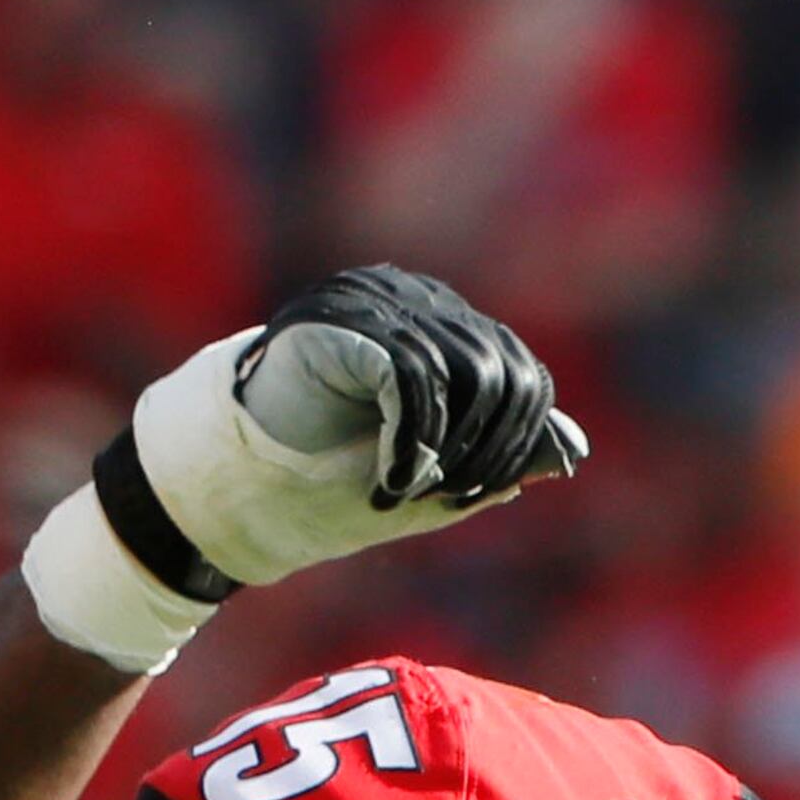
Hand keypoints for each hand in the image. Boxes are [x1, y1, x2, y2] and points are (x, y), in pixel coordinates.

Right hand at [131, 267, 580, 590]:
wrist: (231, 486)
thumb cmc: (325, 482)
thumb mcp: (431, 477)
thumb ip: (496, 459)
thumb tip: (568, 450)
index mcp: (440, 328)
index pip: (521, 371)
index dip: (516, 439)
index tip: (481, 491)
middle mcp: (412, 301)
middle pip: (505, 370)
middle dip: (488, 451)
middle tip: (448, 498)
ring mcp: (374, 301)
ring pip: (468, 371)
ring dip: (448, 451)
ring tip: (410, 494)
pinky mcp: (341, 320)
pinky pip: (413, 375)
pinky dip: (411, 441)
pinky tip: (386, 481)